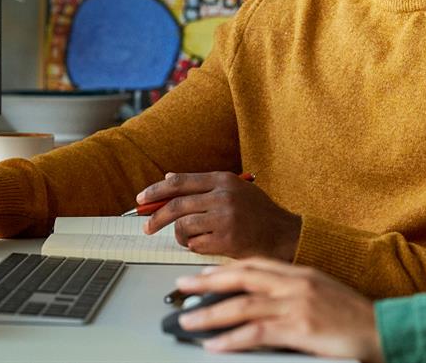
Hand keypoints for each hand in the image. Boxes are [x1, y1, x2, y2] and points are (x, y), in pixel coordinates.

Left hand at [138, 172, 301, 260]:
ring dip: (180, 236)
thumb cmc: (258, 213)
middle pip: (175, 205)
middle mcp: (222, 196)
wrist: (284, 234)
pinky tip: (207, 244)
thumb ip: (203, 185)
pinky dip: (194, 246)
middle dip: (155, 218)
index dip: (155, 191)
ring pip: (182, 227)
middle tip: (147, 227)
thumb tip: (169, 180)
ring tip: (190, 238)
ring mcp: (224, 218)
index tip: (141, 199)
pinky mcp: (226, 239)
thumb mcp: (234, 189)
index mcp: (222, 179)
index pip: (179, 182)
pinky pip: (195, 244)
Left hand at [174, 258, 383, 360]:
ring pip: (242, 306)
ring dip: (210, 314)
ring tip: (188, 321)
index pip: (254, 264)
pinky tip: (215, 344)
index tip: (203, 273)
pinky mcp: (299, 328)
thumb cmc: (354, 316)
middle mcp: (295, 283)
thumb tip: (263, 301)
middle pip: (241, 277)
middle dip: (208, 282)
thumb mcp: (322, 293)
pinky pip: (256, 333)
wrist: (384, 328)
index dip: (224, 268)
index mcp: (300, 272)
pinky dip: (231, 339)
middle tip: (182, 286)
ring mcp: (297, 305)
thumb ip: (293, 292)